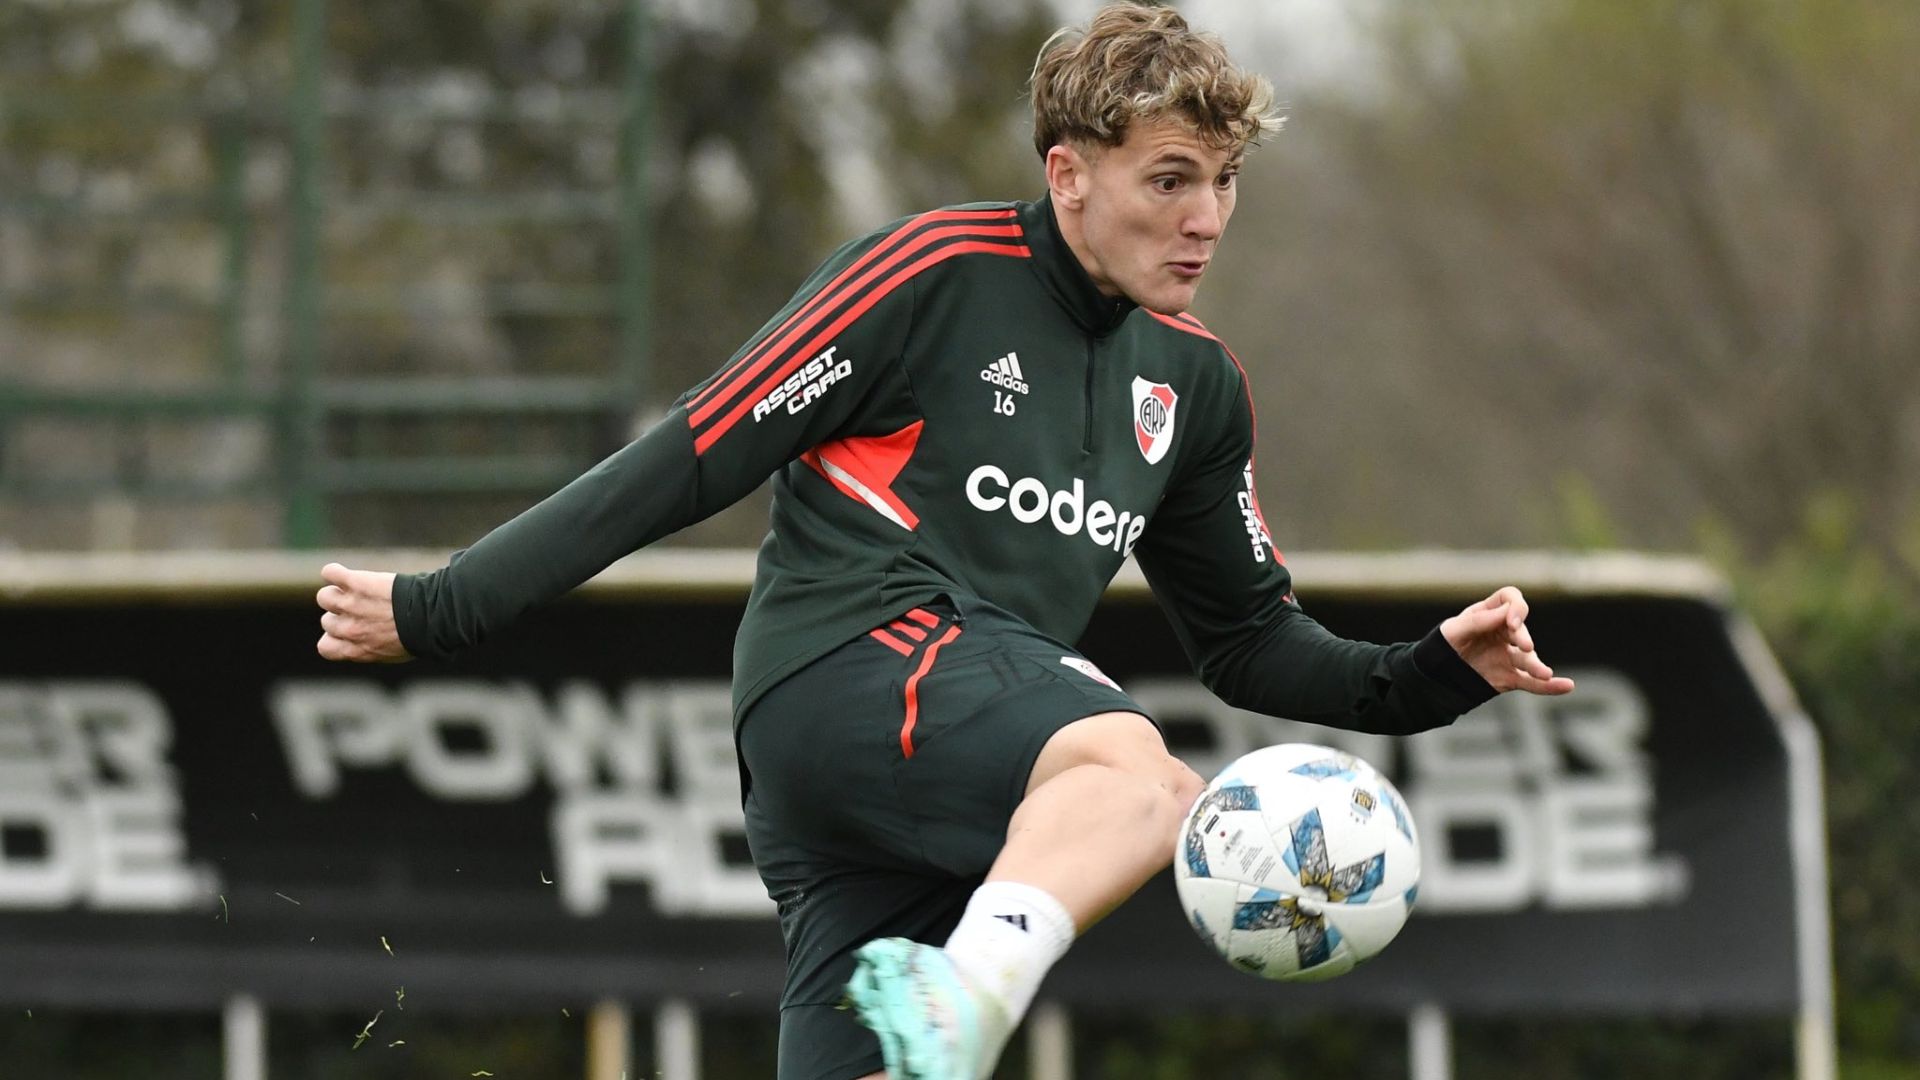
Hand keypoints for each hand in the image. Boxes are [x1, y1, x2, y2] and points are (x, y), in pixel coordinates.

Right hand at [315, 562, 409, 662]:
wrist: (429, 616)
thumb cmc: (419, 636)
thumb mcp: (392, 653)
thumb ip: (371, 648)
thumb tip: (367, 642)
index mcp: (356, 649)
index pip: (325, 647)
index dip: (334, 637)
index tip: (349, 632)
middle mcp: (348, 629)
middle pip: (327, 621)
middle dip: (343, 615)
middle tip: (366, 608)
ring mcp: (349, 604)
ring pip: (324, 597)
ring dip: (337, 593)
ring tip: (356, 590)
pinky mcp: (355, 583)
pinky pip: (329, 573)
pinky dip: (334, 572)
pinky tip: (346, 574)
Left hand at [1439, 586, 1574, 695]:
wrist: (1438, 673)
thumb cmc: (1446, 644)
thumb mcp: (1454, 630)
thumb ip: (1478, 621)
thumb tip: (1507, 612)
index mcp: (1490, 613)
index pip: (1510, 599)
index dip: (1516, 607)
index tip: (1511, 622)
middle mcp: (1505, 632)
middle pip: (1521, 630)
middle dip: (1523, 637)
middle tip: (1524, 646)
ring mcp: (1510, 655)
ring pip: (1529, 660)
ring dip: (1538, 666)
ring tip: (1544, 673)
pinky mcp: (1511, 677)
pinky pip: (1532, 682)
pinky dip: (1549, 686)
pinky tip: (1566, 686)